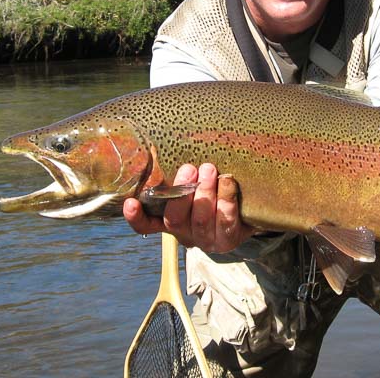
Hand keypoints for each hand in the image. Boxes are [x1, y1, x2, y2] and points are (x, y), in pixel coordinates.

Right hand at [122, 162, 253, 252]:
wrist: (249, 208)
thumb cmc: (214, 189)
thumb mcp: (194, 182)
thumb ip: (181, 173)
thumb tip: (166, 139)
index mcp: (170, 220)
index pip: (146, 224)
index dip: (137, 217)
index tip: (131, 202)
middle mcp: (185, 233)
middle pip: (175, 220)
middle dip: (181, 193)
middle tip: (189, 168)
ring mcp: (207, 239)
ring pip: (201, 220)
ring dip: (204, 193)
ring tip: (209, 169)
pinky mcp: (229, 238)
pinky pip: (226, 222)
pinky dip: (226, 199)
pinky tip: (228, 181)